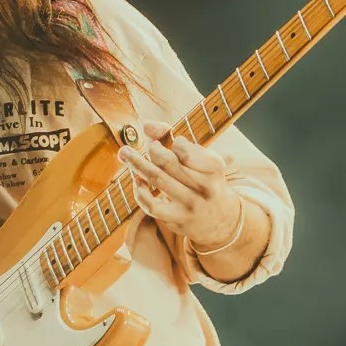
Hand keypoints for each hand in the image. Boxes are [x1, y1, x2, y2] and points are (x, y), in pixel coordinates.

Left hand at [117, 119, 239, 250]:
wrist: (221, 219)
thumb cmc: (205, 179)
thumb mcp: (201, 158)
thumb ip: (174, 137)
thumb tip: (146, 126)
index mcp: (213, 167)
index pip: (186, 150)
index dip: (173, 142)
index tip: (170, 140)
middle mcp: (204, 186)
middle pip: (168, 162)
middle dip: (151, 149)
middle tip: (143, 143)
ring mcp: (190, 204)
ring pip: (158, 180)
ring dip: (137, 164)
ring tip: (124, 153)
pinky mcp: (177, 219)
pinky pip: (152, 206)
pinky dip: (140, 192)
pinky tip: (137, 181)